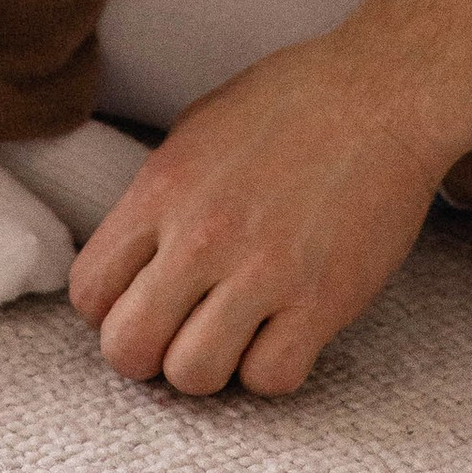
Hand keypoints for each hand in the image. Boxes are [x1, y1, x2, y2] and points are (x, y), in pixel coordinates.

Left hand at [68, 26, 447, 395]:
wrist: (383, 93)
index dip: (110, 308)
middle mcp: (203, 235)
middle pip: (128, 349)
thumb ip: (159, 199)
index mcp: (163, 188)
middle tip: (180, 330)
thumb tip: (134, 258)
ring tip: (235, 330)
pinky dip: (271, 366)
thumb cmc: (292, 102)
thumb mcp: (197, 129)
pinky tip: (283, 329)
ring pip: (193, 377)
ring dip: (210, 364)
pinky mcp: (321, 300)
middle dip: (146, 353)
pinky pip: (269, 379)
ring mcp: (262, 272)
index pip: (87, 292)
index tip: (142, 300)